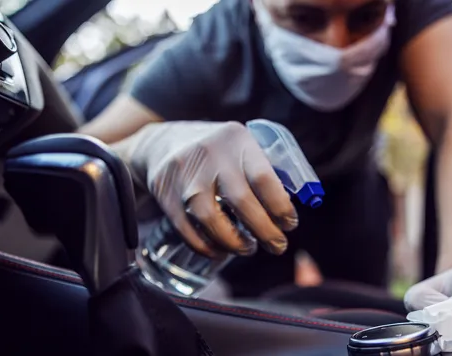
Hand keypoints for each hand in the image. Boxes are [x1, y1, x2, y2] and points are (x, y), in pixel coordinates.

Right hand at [120, 121, 297, 256]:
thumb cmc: (216, 151)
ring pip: (211, 220)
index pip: (264, 178)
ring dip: (235, 243)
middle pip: (242, 202)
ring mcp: (185, 176)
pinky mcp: (165, 194)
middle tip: (278, 246)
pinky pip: (187, 230)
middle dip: (265, 231)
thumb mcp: (240, 145)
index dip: (281, 207)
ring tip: (248, 248)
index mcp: (237, 140)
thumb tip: (288, 208)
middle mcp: (210, 155)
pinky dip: (207, 247)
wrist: (161, 142)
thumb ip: (264, 168)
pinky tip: (221, 250)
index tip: (290, 224)